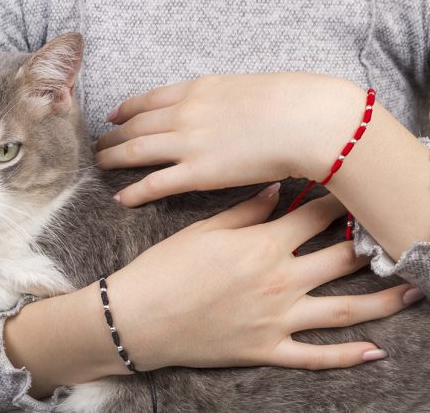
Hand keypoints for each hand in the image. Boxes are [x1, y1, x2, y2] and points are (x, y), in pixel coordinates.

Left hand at [95, 72, 362, 206]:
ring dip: (113, 157)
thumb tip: (221, 107)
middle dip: (112, 134)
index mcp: (197, 89)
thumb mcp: (246, 87)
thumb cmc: (289, 100)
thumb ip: (223, 98)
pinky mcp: (198, 173)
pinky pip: (155, 184)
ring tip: (99, 164)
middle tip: (98, 143)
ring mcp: (187, 143)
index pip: (148, 99)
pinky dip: (134, 191)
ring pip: (135, 151)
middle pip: (134, 125)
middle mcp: (184, 113)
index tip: (114, 115)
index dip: (126, 109)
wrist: (306, 119)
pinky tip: (120, 198)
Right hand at [106, 187, 420, 370]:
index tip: (355, 192)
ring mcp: (277, 319)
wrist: (141, 316)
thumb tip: (276, 188)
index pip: (313, 217)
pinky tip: (374, 352)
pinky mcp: (267, 349)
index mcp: (262, 245)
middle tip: (389, 234)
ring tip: (411, 291)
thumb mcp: (204, 230)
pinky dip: (346, 356)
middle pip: (339, 258)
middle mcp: (279, 280)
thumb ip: (245, 210)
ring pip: (342, 310)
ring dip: (381, 301)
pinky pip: (315, 357)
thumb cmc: (166, 268)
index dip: (338, 203)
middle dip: (368, 243)